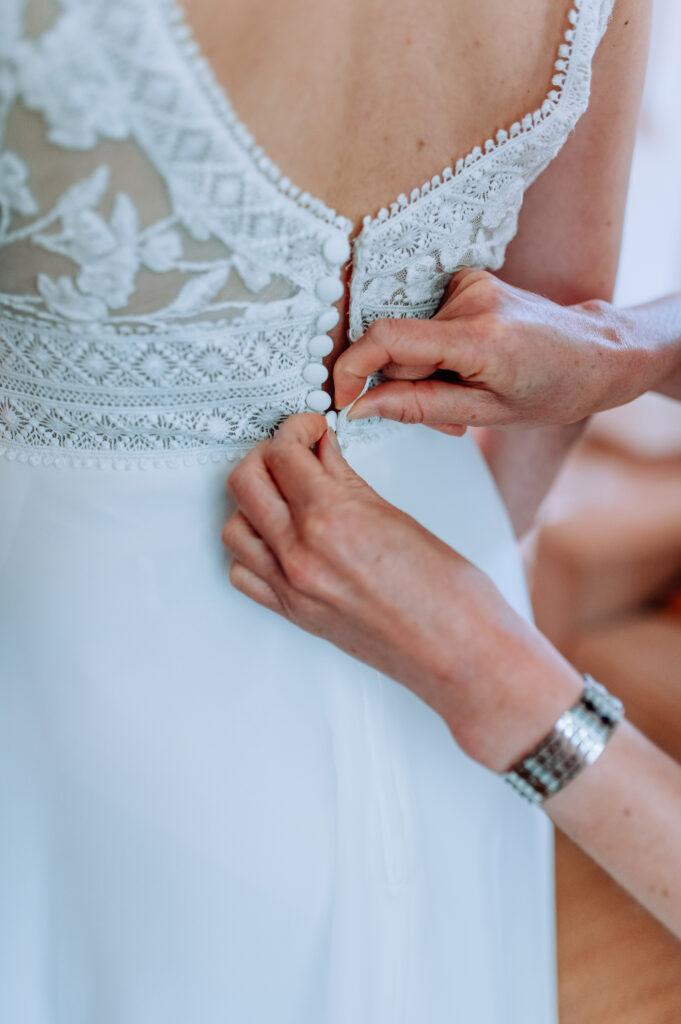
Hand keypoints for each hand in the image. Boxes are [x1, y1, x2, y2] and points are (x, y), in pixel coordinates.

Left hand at [222, 413, 581, 771]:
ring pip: (234, 526)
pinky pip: (244, 573)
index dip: (296, 429)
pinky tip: (280, 536)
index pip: (282, 453)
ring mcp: (291, 588)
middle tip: (297, 451)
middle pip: (245, 482)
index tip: (311, 427)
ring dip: (255, 500)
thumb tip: (322, 453)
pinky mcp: (292, 613)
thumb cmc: (449, 595)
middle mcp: (300, 555)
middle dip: (268, 455)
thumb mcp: (396, 516)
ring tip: (288, 492)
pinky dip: (253, 548)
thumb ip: (347, 481)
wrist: (459, 655)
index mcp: (331, 521)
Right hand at [333, 269, 647, 430]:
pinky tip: (465, 368)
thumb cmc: (554, 390)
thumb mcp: (487, 416)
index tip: (343, 399)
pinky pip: (427, 325)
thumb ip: (419, 408)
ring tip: (464, 394)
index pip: (388, 339)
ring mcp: (470, 284)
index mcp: (479, 337)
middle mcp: (471, 299)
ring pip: (412, 342)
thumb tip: (362, 406)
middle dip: (406, 388)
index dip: (352, 369)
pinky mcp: (469, 280)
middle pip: (399, 349)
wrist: (597, 354)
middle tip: (445, 419)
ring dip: (424, 374)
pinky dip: (436, 354)